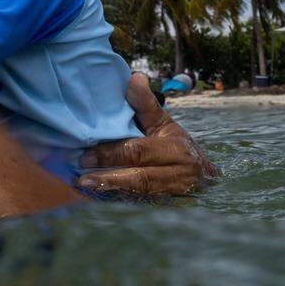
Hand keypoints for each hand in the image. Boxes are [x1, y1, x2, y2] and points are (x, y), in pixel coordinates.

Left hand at [76, 72, 218, 196]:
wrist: (203, 176)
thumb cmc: (176, 145)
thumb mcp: (164, 124)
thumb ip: (145, 105)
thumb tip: (134, 77)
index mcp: (176, 149)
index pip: (139, 151)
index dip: (111, 154)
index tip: (85, 156)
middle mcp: (180, 173)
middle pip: (140, 177)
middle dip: (108, 177)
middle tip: (80, 178)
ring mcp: (176, 194)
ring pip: (141, 195)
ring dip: (112, 193)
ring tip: (87, 190)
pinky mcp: (170, 208)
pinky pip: (143, 206)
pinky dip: (121, 203)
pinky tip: (100, 201)